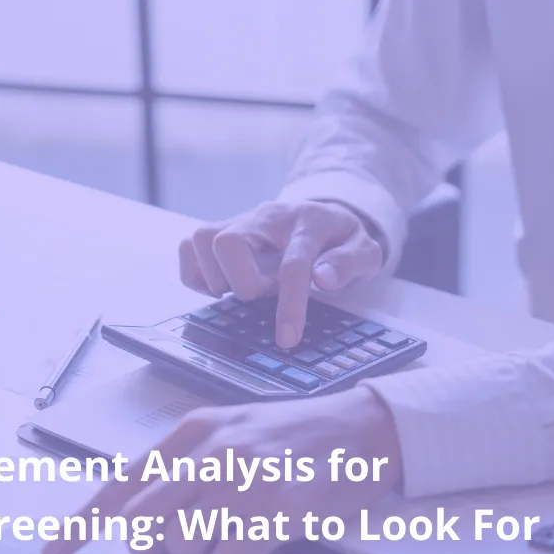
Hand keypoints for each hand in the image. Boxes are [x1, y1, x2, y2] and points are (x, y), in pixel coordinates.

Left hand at [42, 387, 400, 553]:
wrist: (363, 428)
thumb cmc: (294, 437)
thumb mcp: (231, 432)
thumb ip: (185, 467)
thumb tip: (143, 522)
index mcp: (195, 430)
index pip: (124, 482)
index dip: (84, 522)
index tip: (56, 552)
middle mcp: (215, 450)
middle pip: (146, 523)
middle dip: (154, 549)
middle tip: (184, 546)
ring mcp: (246, 479)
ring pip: (185, 548)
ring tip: (237, 532)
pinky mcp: (277, 509)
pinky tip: (259, 541)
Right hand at [179, 200, 383, 347]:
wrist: (325, 214)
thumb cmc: (342, 240)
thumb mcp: (365, 251)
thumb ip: (349, 263)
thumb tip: (322, 279)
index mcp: (307, 223)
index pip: (292, 264)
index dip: (289, 305)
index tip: (287, 338)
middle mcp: (266, 216)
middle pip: (227, 241)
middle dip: (241, 283)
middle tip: (262, 295)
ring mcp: (239, 220)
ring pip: (200, 238)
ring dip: (216, 277)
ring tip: (241, 289)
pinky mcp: (221, 230)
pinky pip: (188, 248)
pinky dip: (199, 275)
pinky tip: (225, 286)